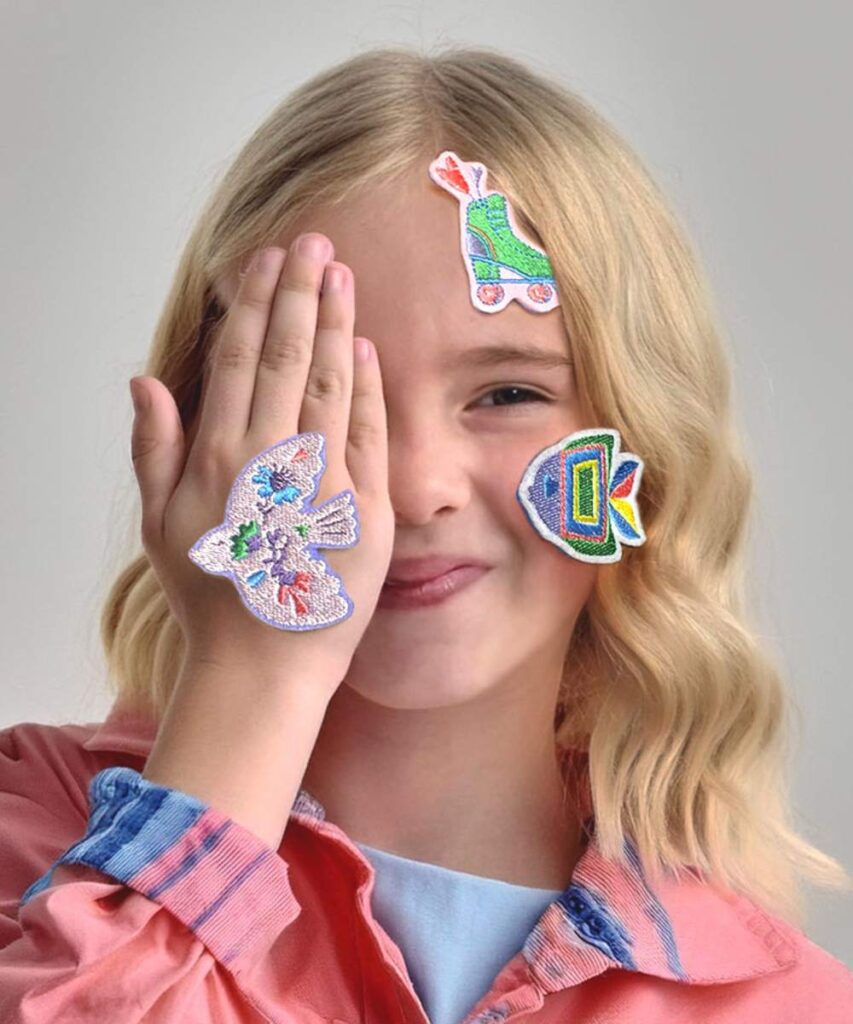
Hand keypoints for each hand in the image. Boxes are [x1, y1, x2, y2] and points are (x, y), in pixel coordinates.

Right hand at [129, 234, 393, 686]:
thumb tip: (143, 380)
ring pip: (328, 385)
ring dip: (336, 325)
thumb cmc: (209, 597)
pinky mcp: (365, 511)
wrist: (263, 666)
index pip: (240, 360)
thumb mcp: (160, 526)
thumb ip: (153, 447)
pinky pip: (366, 437)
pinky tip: (365, 349)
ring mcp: (322, 484)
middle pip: (287, 358)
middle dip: (301, 295)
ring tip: (343, 276)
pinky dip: (365, 389)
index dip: (256, 304)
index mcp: (218, 459)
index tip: (269, 260)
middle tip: (316, 243)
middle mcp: (269, 461)